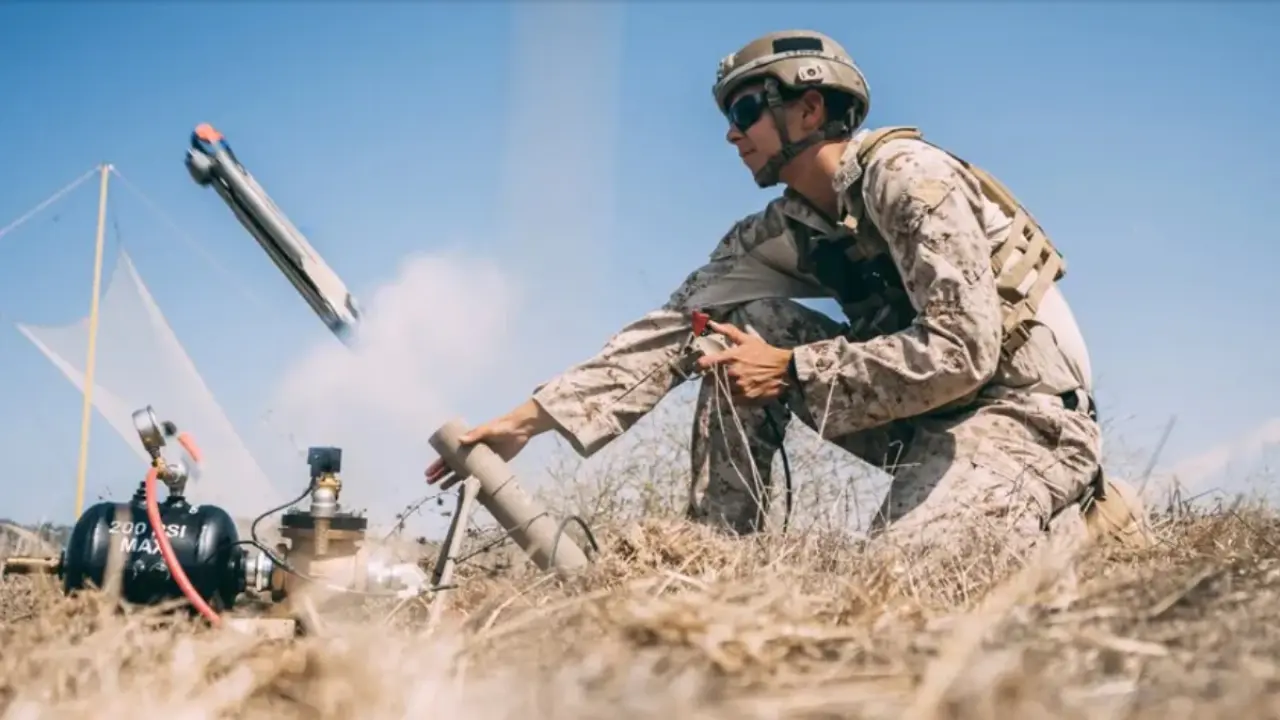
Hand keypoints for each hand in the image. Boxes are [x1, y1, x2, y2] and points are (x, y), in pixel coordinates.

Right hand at [424, 400, 550, 484]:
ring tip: (442, 487)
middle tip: (430, 483)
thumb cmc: (502, 426)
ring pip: (463, 471)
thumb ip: (476, 434)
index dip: (438, 464)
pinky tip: (465, 489)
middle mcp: (471, 451)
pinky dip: (472, 482)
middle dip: (441, 473)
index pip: (448, 455)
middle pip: (452, 464)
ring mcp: (481, 459)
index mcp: (467, 442)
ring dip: (452, 479)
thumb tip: (460, 440)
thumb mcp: (488, 430)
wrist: (521, 429)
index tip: (429, 472)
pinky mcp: (492, 464)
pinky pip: (479, 475)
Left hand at [695, 320, 793, 403]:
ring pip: (722, 389)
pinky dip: (733, 395)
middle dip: (713, 376)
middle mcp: (733, 372)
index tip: (700, 366)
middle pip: (712, 378)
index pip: (706, 363)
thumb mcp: (747, 339)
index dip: (700, 365)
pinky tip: (739, 389)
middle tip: (721, 374)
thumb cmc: (764, 352)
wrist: (784, 368)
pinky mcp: (746, 397)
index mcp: (731, 357)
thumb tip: (712, 323)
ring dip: (724, 386)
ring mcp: (739, 386)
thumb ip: (728, 331)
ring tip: (732, 382)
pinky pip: (732, 399)